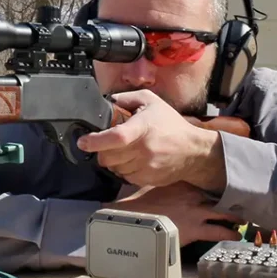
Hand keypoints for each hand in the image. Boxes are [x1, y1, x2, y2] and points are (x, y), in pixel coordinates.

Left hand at [77, 89, 226, 191]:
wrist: (193, 151)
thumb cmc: (170, 124)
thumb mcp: (151, 101)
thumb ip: (127, 98)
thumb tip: (107, 102)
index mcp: (143, 127)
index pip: (116, 137)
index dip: (95, 141)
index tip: (82, 142)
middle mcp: (144, 149)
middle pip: (108, 156)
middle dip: (102, 150)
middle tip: (108, 144)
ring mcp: (146, 166)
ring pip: (114, 168)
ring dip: (113, 161)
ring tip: (125, 150)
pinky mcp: (147, 179)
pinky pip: (124, 177)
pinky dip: (123, 170)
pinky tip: (133, 160)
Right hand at [104, 182, 244, 245]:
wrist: (133, 221)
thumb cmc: (136, 205)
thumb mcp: (147, 187)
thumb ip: (159, 183)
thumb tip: (155, 180)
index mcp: (181, 183)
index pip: (204, 181)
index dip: (215, 185)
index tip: (222, 186)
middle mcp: (192, 195)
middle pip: (218, 195)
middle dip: (230, 200)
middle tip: (239, 203)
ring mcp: (195, 212)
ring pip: (223, 213)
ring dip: (234, 217)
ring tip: (242, 220)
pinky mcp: (195, 230)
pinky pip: (218, 231)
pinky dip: (229, 233)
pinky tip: (235, 236)